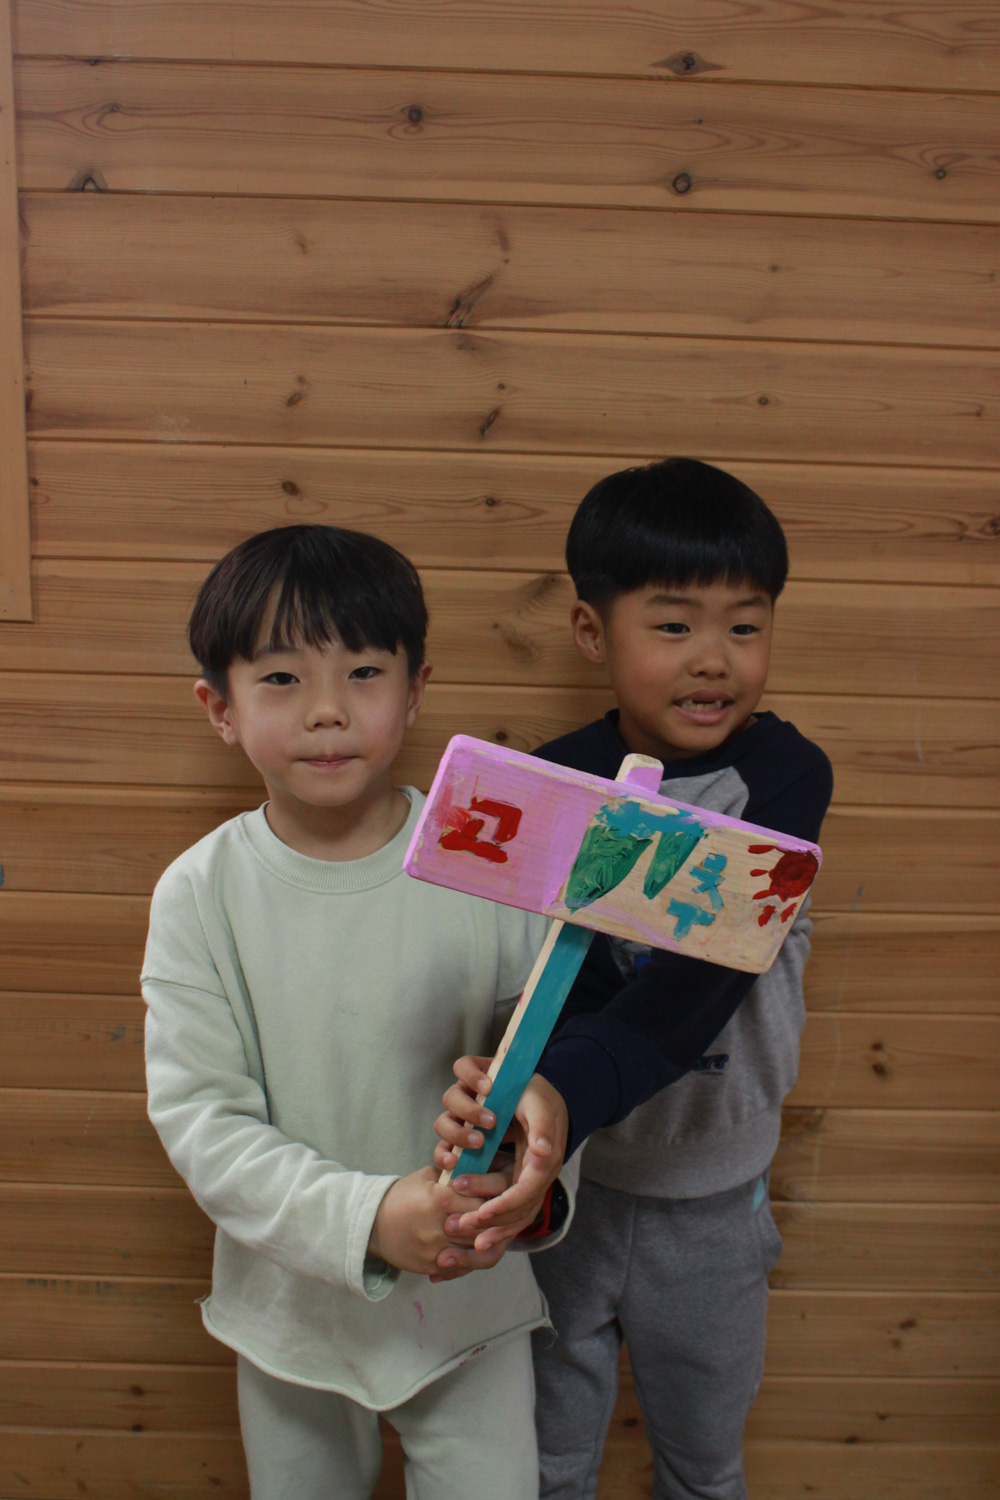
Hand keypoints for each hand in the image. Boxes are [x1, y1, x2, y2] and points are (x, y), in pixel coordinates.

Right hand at [367, 1165, 511, 1280]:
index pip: (480, 1201)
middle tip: (505, 1218)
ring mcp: (435, 1250)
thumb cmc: (403, 1195)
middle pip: (481, 1228)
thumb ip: (456, 1176)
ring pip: (475, 1251)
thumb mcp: (428, 1177)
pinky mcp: (431, 1266)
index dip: (494, 1200)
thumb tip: (485, 1170)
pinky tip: (477, 1250)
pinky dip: (471, 1260)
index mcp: (440, 1199)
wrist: (372, 1224)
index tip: (502, 1197)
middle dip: (494, 1223)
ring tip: (495, 1234)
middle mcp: (439, 1227)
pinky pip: (460, 1268)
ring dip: (487, 1243)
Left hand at [434, 1059, 568, 1253]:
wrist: (534, 1085)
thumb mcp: (539, 1105)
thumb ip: (542, 1128)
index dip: (504, 1207)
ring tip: (456, 1216)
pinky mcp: (505, 1166)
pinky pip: (494, 1193)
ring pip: (502, 1204)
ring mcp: (517, 1171)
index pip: (525, 1194)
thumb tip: (544, 1151)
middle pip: (512, 1208)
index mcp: (543, 1163)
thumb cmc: (536, 1095)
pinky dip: (478, 1202)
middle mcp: (531, 1172)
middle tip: (458, 1226)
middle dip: (487, 1221)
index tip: (481, 1215)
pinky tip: (459, 1202)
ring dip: (480, 1213)